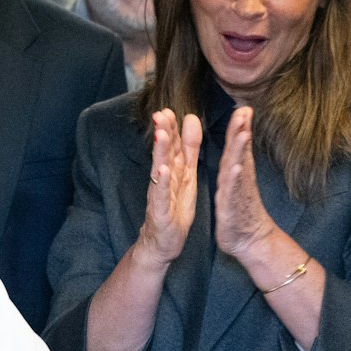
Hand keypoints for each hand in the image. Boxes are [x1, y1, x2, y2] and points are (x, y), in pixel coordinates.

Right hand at [134, 109, 200, 264]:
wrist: (162, 242)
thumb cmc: (173, 207)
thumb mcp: (186, 174)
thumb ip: (189, 148)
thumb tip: (191, 119)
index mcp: (173, 170)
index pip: (172, 145)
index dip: (171, 127)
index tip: (170, 109)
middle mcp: (163, 180)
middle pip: (163, 153)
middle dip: (163, 133)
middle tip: (161, 114)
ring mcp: (160, 195)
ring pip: (160, 170)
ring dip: (160, 152)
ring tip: (161, 135)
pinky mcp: (161, 212)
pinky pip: (160, 195)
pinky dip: (162, 182)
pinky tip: (162, 170)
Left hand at [213, 106, 278, 257]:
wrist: (251, 241)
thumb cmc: (241, 213)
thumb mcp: (236, 186)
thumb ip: (236, 165)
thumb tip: (238, 148)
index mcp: (235, 173)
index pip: (236, 146)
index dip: (238, 128)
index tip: (243, 108)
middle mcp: (239, 180)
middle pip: (239, 152)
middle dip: (241, 131)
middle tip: (245, 111)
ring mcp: (237, 193)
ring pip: (238, 167)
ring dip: (240, 149)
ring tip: (243, 132)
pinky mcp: (233, 207)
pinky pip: (234, 191)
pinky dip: (235, 178)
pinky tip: (237, 166)